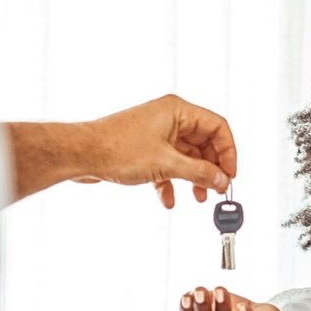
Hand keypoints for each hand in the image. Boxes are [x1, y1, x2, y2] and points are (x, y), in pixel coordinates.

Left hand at [74, 94, 236, 206]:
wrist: (80, 154)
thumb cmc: (116, 149)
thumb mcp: (166, 164)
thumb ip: (199, 173)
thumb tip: (222, 180)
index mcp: (177, 111)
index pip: (217, 127)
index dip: (228, 152)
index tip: (230, 175)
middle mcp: (169, 118)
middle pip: (204, 143)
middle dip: (211, 168)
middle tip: (217, 189)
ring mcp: (157, 134)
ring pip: (186, 156)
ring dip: (193, 178)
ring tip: (199, 198)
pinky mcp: (145, 149)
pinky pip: (168, 165)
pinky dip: (171, 182)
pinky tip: (168, 199)